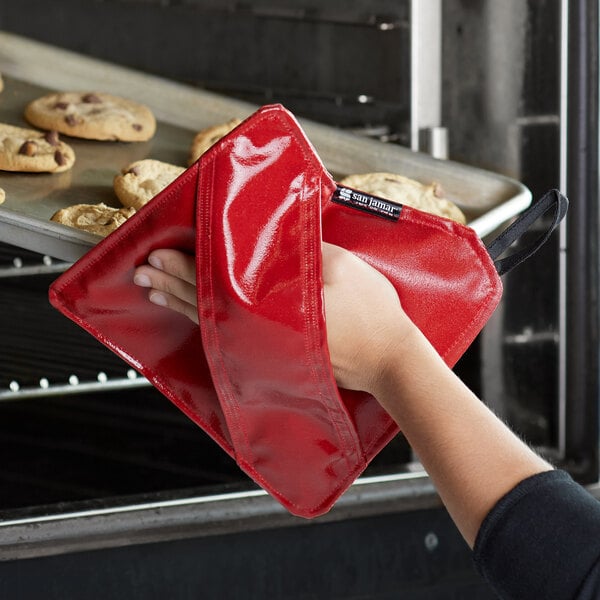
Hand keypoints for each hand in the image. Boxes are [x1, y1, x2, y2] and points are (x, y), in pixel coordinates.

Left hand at [133, 243, 416, 394]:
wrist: (388, 360)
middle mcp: (260, 326)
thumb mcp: (341, 266)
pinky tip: (192, 318)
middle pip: (206, 300)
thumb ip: (302, 248)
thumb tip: (272, 230)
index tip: (159, 252)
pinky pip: (227, 337)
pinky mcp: (272, 354)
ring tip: (154, 293)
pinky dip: (203, 324)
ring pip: (211, 321)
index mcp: (272, 301)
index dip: (186, 264)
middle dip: (172, 283)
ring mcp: (264, 344)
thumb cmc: (372, 313)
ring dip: (180, 304)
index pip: (216, 279)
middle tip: (143, 270)